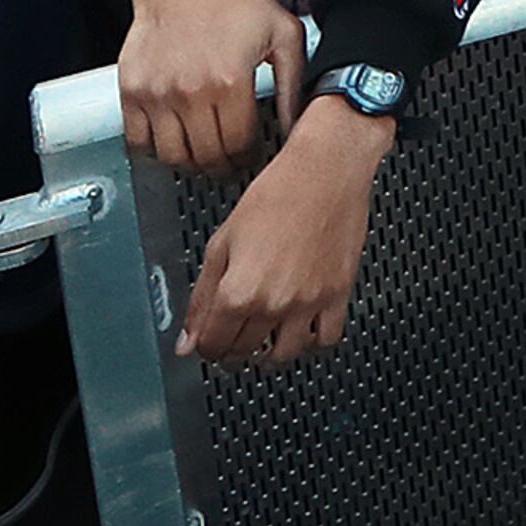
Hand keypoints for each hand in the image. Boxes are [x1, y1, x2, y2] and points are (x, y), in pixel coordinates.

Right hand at [118, 0, 299, 169]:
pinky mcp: (132, 91)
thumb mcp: (283, 34)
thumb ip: (293, 83)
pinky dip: (156, 151)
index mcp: (230, 81)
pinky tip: (174, 142)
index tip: (252, 155)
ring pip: (173, 156)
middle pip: (207, 156)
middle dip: (224, 166)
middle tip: (231, 163)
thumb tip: (297, 123)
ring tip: (205, 155)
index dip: (249, 157)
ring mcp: (157, 94)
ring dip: (191, 164)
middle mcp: (190, 92)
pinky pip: (139, 141)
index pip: (239, 144)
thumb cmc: (232, 2)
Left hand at [179, 100, 390, 362]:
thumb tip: (186, 342)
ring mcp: (310, 302)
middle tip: (232, 334)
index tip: (206, 341)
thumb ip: (201, 298)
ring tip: (265, 337)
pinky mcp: (339, 294)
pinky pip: (326, 339)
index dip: (204, 346)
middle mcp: (274, 303)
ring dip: (269, 353)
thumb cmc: (275, 194)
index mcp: (238, 291)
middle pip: (245, 352)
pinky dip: (311, 342)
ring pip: (285, 354)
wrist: (326, 170)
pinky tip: (301, 327)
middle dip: (232, 349)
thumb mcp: (222, 242)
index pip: (212, 345)